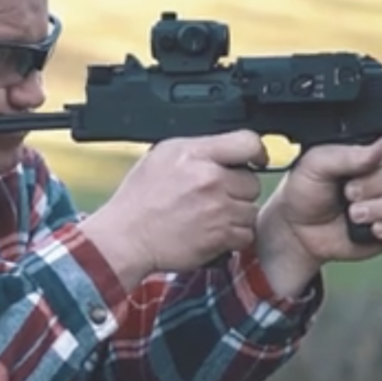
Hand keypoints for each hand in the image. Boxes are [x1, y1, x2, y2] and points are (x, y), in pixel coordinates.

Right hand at [80, 130, 267, 285]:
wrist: (126, 238)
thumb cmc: (138, 201)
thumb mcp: (160, 157)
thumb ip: (195, 150)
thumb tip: (222, 150)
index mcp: (194, 154)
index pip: (247, 141)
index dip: (255, 152)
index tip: (254, 159)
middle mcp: (209, 179)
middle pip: (252, 181)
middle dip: (237, 190)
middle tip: (214, 197)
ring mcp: (217, 209)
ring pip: (250, 210)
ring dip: (236, 215)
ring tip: (211, 217)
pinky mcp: (220, 236)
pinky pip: (246, 234)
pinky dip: (233, 237)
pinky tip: (213, 233)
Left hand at [256, 133, 381, 294]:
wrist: (297, 229)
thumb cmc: (305, 191)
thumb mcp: (313, 165)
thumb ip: (344, 155)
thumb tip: (378, 150)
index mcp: (372, 152)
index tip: (356, 170)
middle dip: (375, 186)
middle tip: (347, 193)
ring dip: (379, 209)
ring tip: (353, 214)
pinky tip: (373, 230)